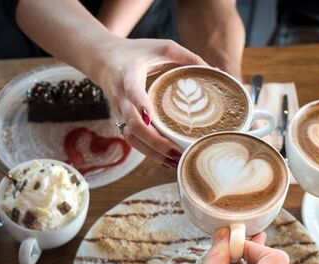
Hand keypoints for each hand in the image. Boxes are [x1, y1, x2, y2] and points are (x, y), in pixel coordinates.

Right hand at [90, 37, 206, 166]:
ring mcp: (120, 111)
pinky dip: (149, 152)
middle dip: (154, 141)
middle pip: (133, 124)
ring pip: (132, 138)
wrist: (102, 58)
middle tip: (176, 151)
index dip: (140, 104)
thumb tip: (216, 70)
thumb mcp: (162, 47)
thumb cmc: (137, 51)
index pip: (132, 91)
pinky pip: (133, 140)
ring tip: (175, 161)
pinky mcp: (122, 120)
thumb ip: (187, 57)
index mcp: (128, 75)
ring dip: (152, 152)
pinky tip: (167, 160)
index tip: (150, 117)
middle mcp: (121, 96)